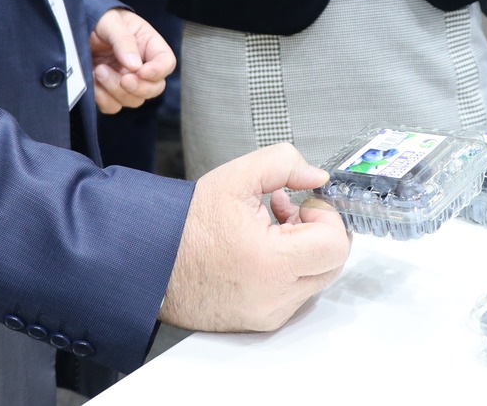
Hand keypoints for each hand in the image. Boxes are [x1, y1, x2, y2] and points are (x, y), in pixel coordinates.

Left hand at [88, 8, 174, 114]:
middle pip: (155, 88)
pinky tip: (92, 80)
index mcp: (149, 45)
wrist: (77, 28)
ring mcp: (126, 81)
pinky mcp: (109, 92)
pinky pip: (112, 106)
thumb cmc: (98, 19)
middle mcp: (141, 66)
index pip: (167, 63)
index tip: (140, 71)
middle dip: (138, 87)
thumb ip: (124, 41)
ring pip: (133, 100)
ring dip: (115, 90)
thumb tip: (135, 66)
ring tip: (99, 70)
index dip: (158, 71)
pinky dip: (102, 98)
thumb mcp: (111, 22)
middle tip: (122, 77)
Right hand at [158, 144, 349, 332]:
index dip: (326, 215)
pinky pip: (297, 294)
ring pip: (317, 279)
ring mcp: (269, 313)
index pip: (335, 244)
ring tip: (271, 228)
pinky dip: (290, 270)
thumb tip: (317, 177)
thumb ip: (284, 164)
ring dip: (305, 251)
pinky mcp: (261, 321)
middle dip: (319, 232)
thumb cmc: (186, 227)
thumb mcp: (236, 177)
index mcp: (270, 263)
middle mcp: (273, 297)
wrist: (152, 262)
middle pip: (332, 263)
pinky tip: (264, 250)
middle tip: (291, 213)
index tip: (306, 203)